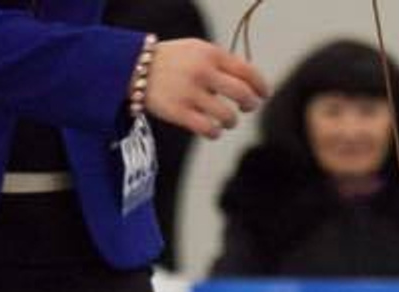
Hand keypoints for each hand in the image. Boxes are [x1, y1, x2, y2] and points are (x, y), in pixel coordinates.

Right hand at [143, 39, 269, 139]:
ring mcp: (191, 93)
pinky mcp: (180, 112)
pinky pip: (210, 130)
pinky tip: (212, 129)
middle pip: (243, 95)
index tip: (263, 94)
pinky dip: (215, 133)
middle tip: (247, 108)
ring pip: (228, 117)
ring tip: (225, 119)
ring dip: (231, 121)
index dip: (261, 86)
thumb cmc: (174, 61)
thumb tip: (252, 84)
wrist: (136, 67)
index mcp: (210, 54)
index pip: (247, 71)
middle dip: (250, 105)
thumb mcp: (198, 51)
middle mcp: (203, 72)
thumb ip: (223, 64)